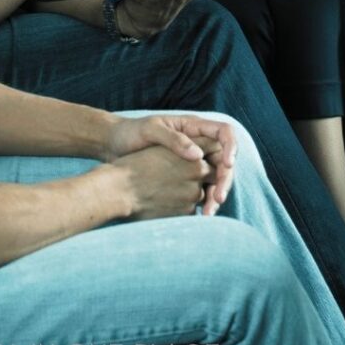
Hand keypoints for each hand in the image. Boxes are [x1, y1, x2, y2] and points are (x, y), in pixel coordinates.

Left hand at [104, 114, 236, 215]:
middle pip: (224, 161)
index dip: (231, 148)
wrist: (113, 146)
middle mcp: (199, 145)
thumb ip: (175, 140)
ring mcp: (192, 163)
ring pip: (215, 179)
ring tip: (209, 213)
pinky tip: (199, 215)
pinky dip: (204, 202)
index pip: (224, 134)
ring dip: (215, 195)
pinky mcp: (184, 178)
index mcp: (195, 128)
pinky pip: (202, 189)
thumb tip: (198, 156)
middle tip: (218, 198)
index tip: (227, 165)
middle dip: (224, 180)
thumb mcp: (151, 130)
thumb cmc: (130, 133)